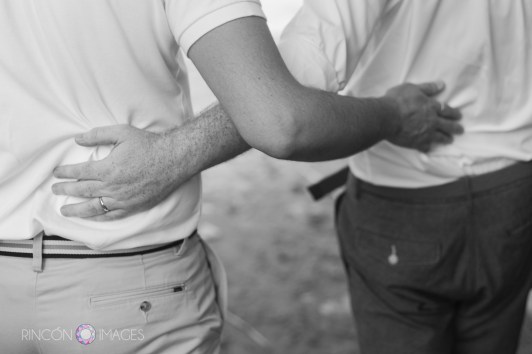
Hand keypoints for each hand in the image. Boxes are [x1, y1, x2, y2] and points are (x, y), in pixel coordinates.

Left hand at [52, 125, 180, 220]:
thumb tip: (78, 139)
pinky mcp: (134, 206)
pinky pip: (112, 215)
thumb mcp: (122, 132)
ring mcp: (123, 199)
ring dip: (77, 209)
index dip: (65, 173)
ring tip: (65, 211)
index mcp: (107, 168)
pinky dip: (100, 217)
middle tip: (55, 190)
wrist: (174, 160)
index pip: (79, 172)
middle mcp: (112, 187)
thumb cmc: (149, 144)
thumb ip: (98, 135)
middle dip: (65, 190)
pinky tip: (93, 217)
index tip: (56, 173)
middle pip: (82, 190)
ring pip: (94, 207)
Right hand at [384, 81, 462, 151]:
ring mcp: (425, 133)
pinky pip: (425, 147)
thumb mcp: (412, 88)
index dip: (454, 113)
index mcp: (431, 107)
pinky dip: (427, 147)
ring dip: (446, 139)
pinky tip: (429, 149)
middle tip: (460, 130)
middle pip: (447, 125)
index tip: (459, 116)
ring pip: (439, 137)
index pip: (447, 110)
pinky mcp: (416, 143)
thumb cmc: (397, 101)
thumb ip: (427, 87)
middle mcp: (432, 121)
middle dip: (455, 128)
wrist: (387, 117)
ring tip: (449, 140)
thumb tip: (441, 84)